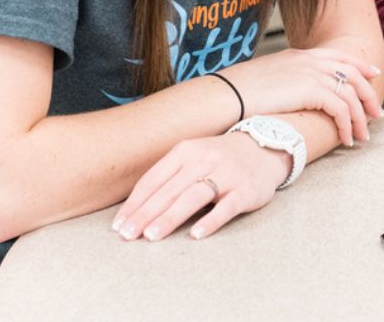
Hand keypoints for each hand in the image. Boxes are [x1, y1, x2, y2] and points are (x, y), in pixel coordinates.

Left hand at [111, 133, 289, 241]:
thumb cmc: (220, 158)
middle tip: (128, 235)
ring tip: (152, 236)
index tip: (119, 225)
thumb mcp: (193, 157)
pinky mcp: (245, 189)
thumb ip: (168, 177)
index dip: (134, 203)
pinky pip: (226, 207)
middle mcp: (204, 159)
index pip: (153, 180)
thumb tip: (136, 208)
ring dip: (170, 217)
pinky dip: (210, 221)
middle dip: (145, 214)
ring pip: (193, 196)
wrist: (265, 147)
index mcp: (185, 151)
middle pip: (169, 190)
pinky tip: (196, 235)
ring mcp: (226, 174)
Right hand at [221, 48, 382, 146]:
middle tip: (376, 114)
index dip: (358, 64)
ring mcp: (311, 73)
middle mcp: (308, 60)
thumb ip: (285, 81)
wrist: (227, 95)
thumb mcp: (266, 79)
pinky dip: (347, 125)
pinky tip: (346, 139)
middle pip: (352, 73)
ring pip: (350, 93)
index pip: (338, 56)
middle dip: (367, 94)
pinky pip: (341, 109)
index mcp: (299, 55)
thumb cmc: (238, 92)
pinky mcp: (311, 90)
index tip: (372, 73)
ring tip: (362, 136)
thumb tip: (290, 95)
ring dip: (360, 117)